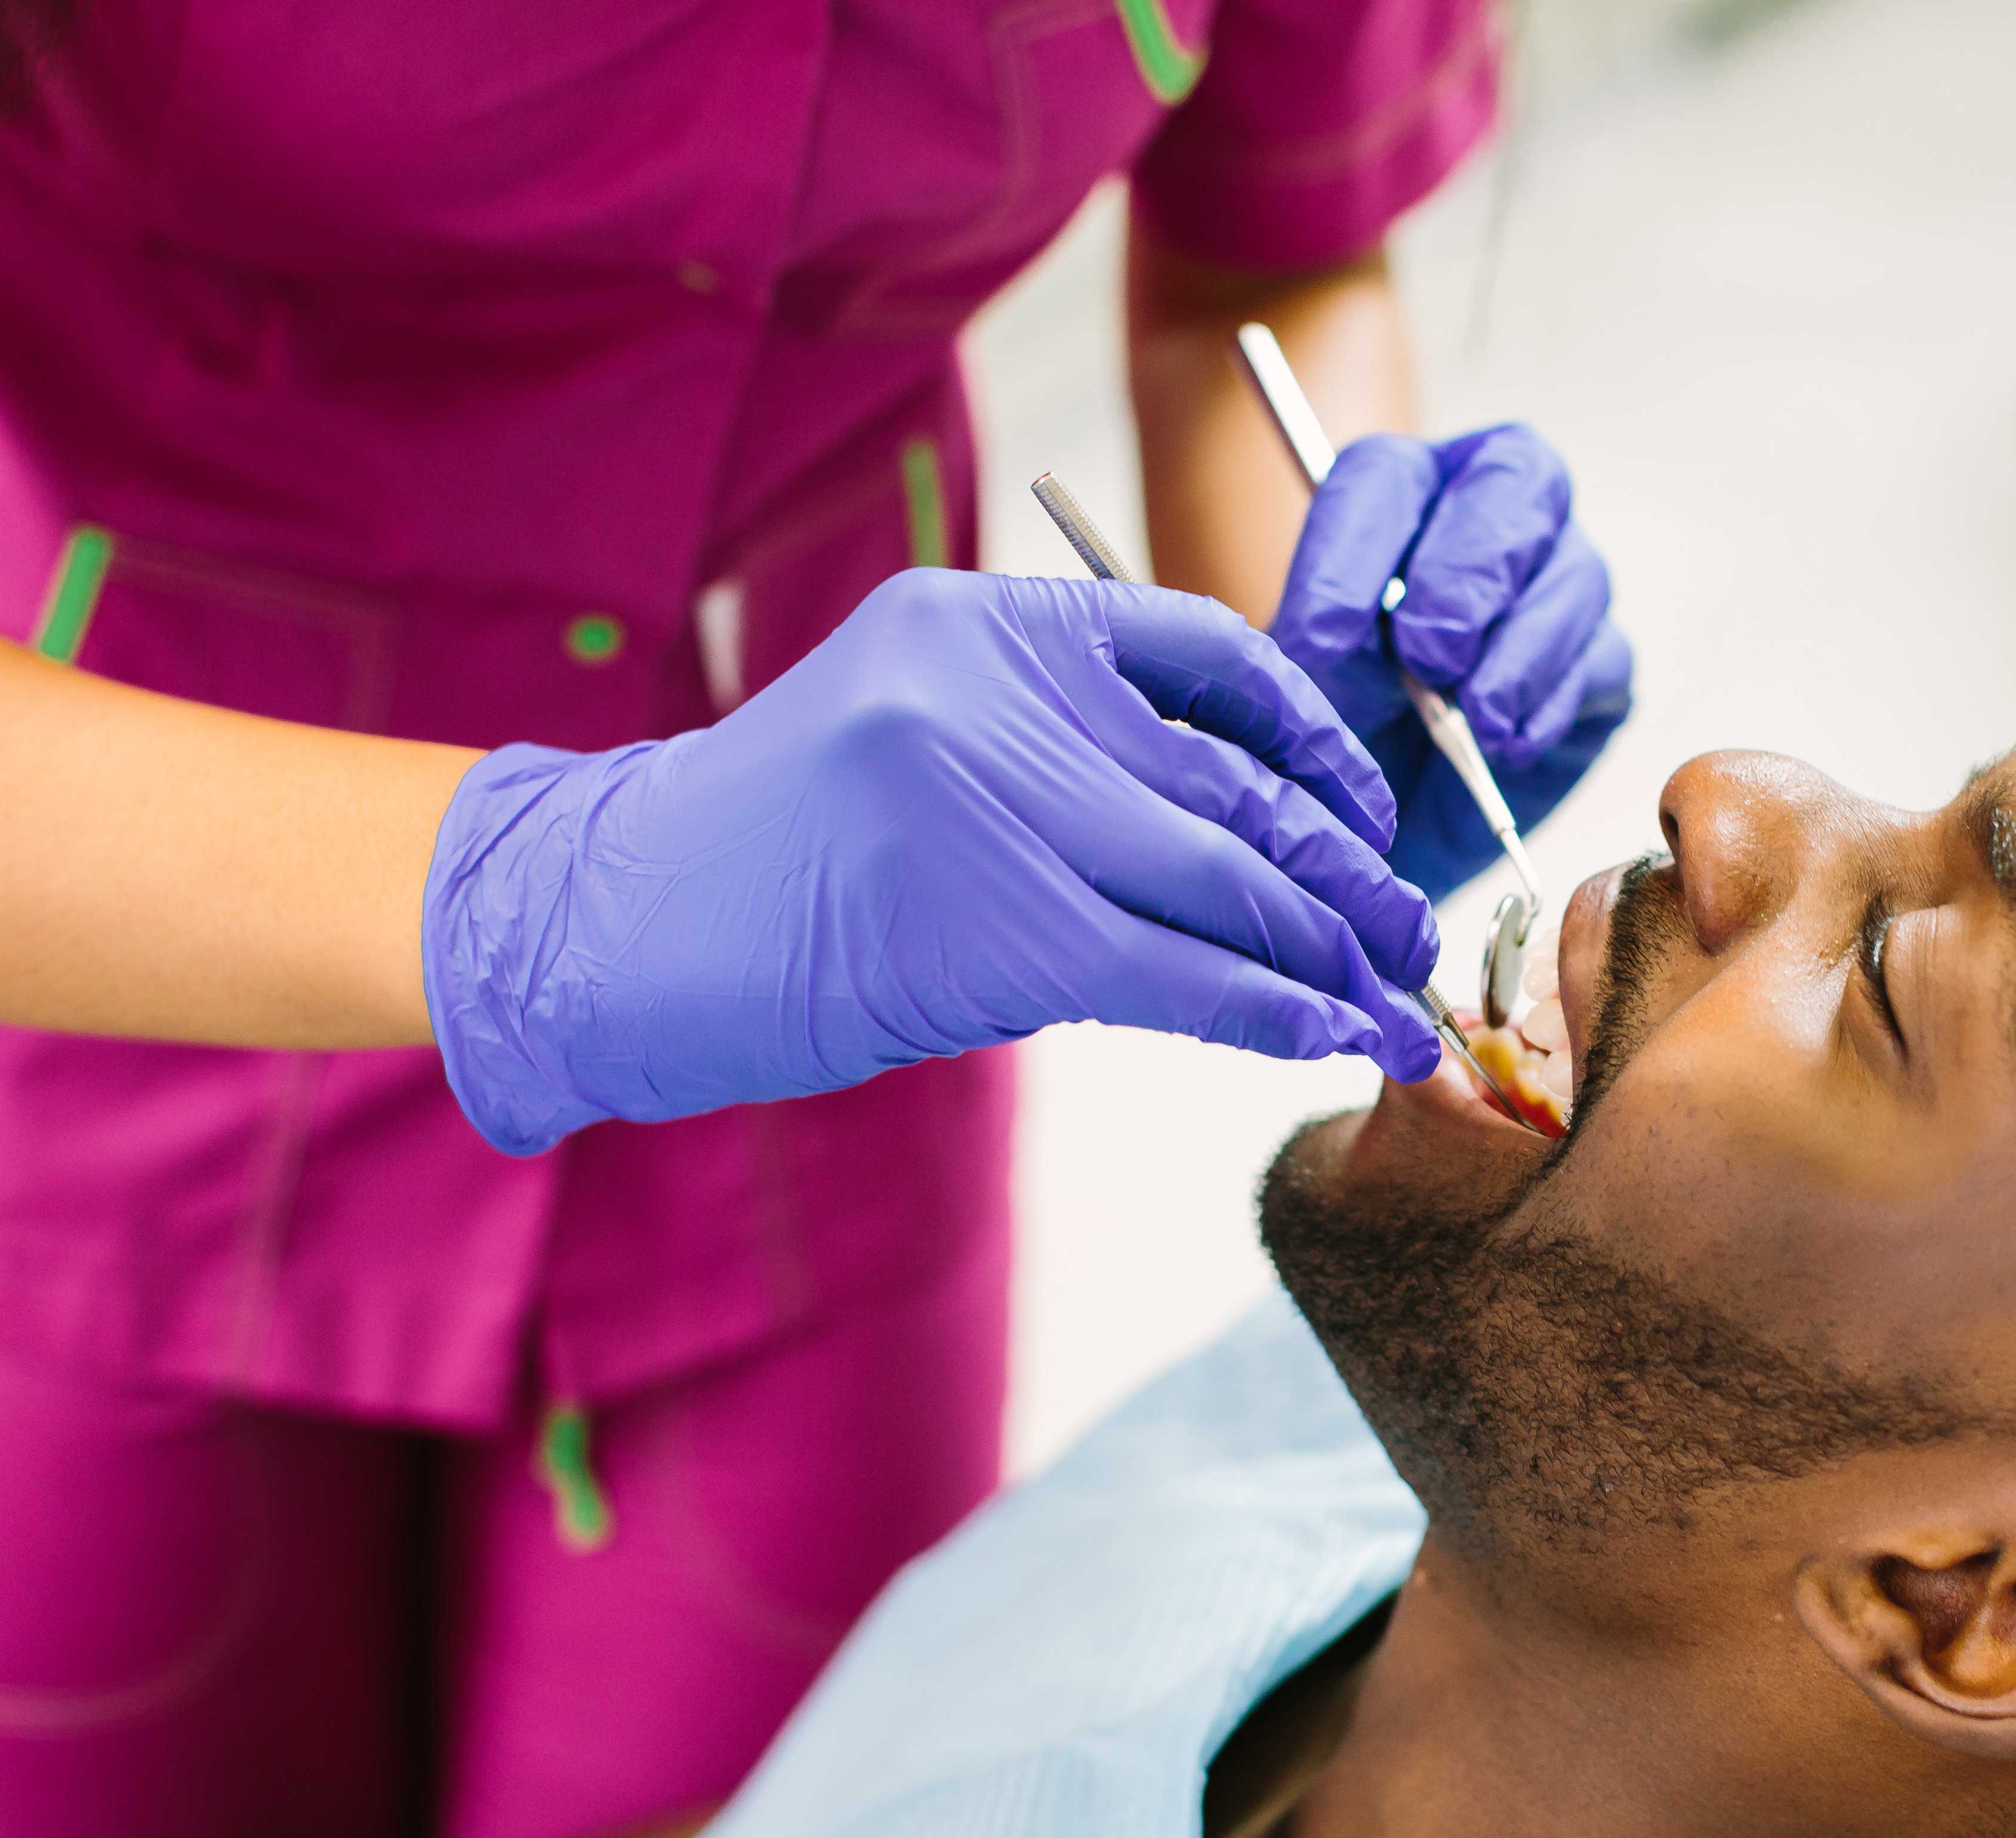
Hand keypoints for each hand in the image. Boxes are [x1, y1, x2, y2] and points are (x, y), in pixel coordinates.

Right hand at [424, 571, 1442, 1154]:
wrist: (606, 922)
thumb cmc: (767, 849)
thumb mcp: (913, 740)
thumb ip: (1058, 754)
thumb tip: (1239, 846)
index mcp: (987, 621)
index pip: (1205, 648)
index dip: (1310, 739)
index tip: (1361, 811)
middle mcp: (999, 690)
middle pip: (1232, 783)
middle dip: (1341, 871)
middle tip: (1409, 936)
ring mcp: (994, 800)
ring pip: (1224, 882)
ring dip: (1327, 953)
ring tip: (1394, 1002)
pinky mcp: (994, 925)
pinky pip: (1177, 972)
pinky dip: (1270, 1011)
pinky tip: (1325, 1038)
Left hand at [1269, 426, 1634, 899]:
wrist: (1393, 809)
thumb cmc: (1349, 717)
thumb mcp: (1311, 676)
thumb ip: (1318, 636)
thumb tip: (1333, 633)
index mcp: (1405, 492)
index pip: (1387, 476)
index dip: (1356, 551)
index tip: (1324, 638)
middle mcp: (1495, 511)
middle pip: (1519, 475)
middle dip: (1471, 572)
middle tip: (1429, 658)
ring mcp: (1560, 579)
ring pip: (1574, 573)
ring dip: (1518, 653)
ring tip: (1474, 722)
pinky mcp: (1598, 662)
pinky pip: (1600, 661)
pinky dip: (1551, 707)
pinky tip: (1503, 747)